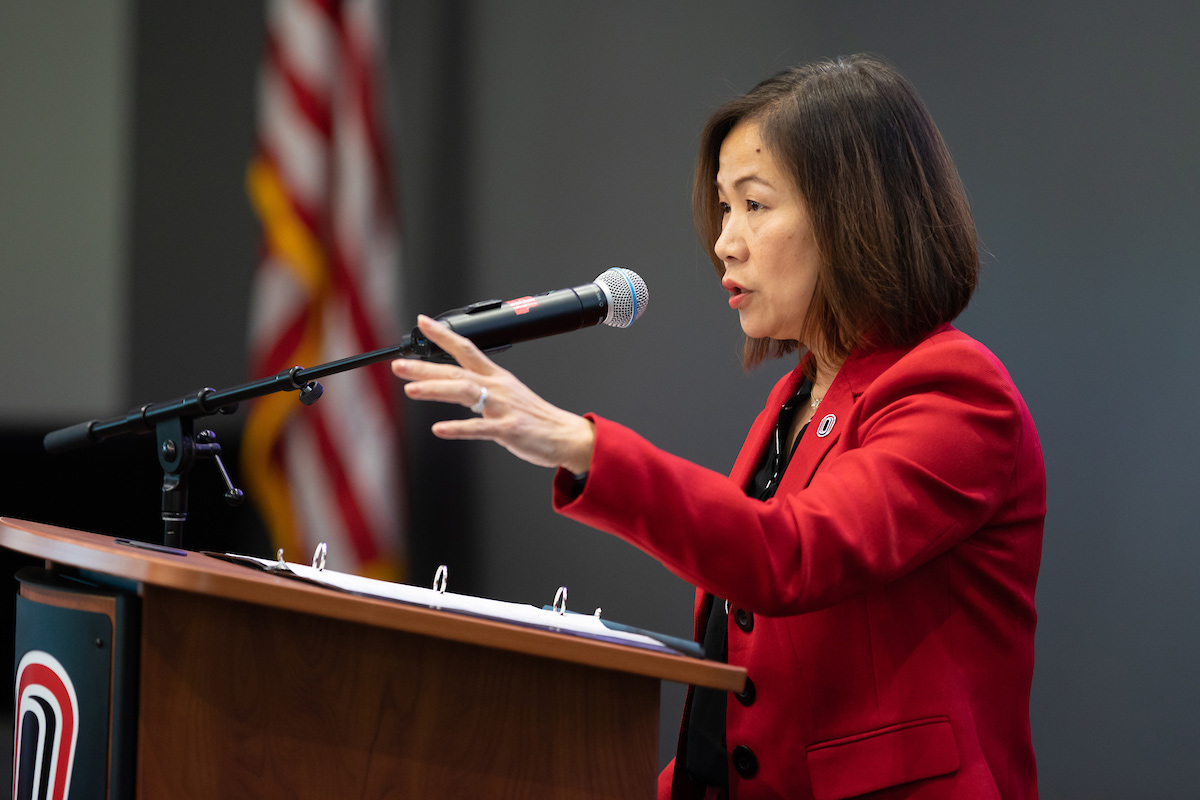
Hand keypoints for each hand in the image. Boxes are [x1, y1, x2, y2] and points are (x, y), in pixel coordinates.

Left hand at [391, 315, 594, 473]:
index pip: (466, 348)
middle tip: (399, 365)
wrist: (563, 435)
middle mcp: (497, 387)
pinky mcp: (509, 429)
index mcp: (496, 377)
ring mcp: (502, 407)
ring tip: (411, 390)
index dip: (443, 335)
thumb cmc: (533, 418)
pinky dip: (458, 427)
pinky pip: (479, 428)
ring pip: (465, 392)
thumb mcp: (505, 396)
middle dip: (425, 367)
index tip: (422, 323)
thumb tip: (452, 387)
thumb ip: (478, 391)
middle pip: (456, 370)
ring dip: (436, 389)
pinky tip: (439, 429)